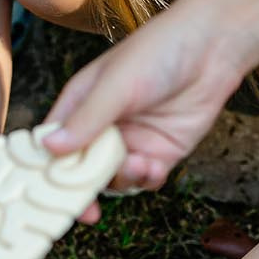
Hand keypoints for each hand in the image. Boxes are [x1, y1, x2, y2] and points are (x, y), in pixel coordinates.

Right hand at [41, 0, 245, 190]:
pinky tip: (154, 166)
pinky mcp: (159, 154)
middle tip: (89, 209)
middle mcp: (101, 128)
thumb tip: (49, 147)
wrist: (212, 49)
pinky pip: (144, 180)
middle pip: (80, 170)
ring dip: (122, 179)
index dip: (47, 170)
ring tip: (139, 163)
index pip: (53, 144)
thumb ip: (86, 119)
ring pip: (113, 180)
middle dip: (84, 189)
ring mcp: (130, 142)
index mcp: (79, 105)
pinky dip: (146, 180)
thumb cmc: (158, 52)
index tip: (47, 194)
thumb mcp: (116, 85)